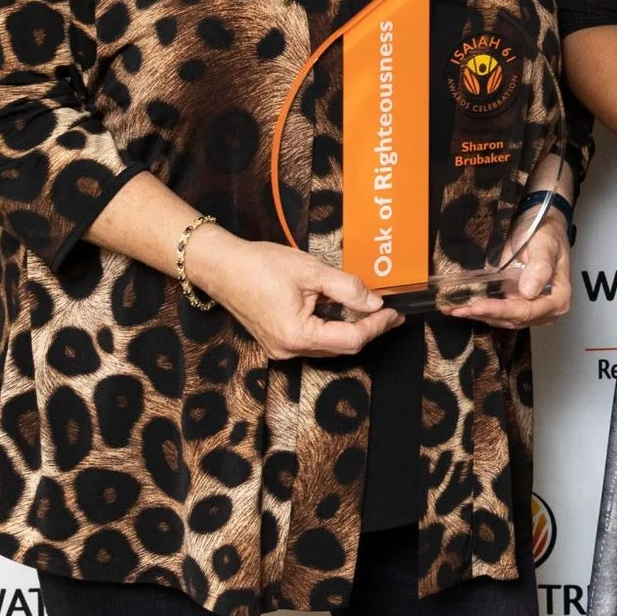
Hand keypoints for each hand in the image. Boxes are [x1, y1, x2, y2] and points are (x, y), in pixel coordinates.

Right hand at [184, 226, 402, 358]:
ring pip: (328, 346)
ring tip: (373, 311)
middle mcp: (289, 349)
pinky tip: (345, 312)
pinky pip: (313, 341)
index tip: (395, 312)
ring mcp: (281, 348)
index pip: (351, 339)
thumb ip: (346, 288)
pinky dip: (333, 328)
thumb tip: (375, 302)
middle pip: (341, 347)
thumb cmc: (260, 265)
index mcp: (297, 335)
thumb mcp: (311, 271)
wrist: (221, 267)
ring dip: (352, 330)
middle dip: (369, 330)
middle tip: (391, 313)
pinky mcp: (277, 341)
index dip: (377, 326)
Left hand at [444, 214, 571, 328]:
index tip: (480, 305)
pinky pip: (499, 312)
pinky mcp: (517, 303)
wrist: (541, 226)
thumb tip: (529, 291)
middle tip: (463, 309)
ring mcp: (530, 307)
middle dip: (487, 314)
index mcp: (558, 297)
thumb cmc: (546, 234)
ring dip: (480, 315)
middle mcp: (545, 308)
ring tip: (457, 309)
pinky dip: (481, 311)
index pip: (528, 311)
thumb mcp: (545, 245)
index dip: (502, 310)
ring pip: (503, 319)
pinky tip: (464, 307)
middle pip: (514, 319)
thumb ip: (540, 268)